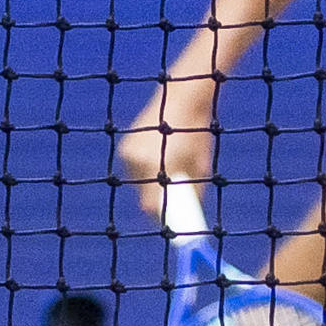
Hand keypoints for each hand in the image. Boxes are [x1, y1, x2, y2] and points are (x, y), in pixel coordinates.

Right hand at [116, 76, 217, 217]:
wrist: (183, 99)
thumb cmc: (197, 134)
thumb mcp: (200, 166)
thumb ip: (192, 192)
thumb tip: (189, 216)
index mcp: (159, 168)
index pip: (152, 206)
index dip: (163, 217)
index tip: (173, 225)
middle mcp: (139, 162)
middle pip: (144, 197)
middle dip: (158, 202)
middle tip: (172, 205)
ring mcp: (128, 154)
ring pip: (137, 183)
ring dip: (150, 184)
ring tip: (169, 167)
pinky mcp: (125, 147)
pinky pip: (134, 169)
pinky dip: (144, 170)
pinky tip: (159, 156)